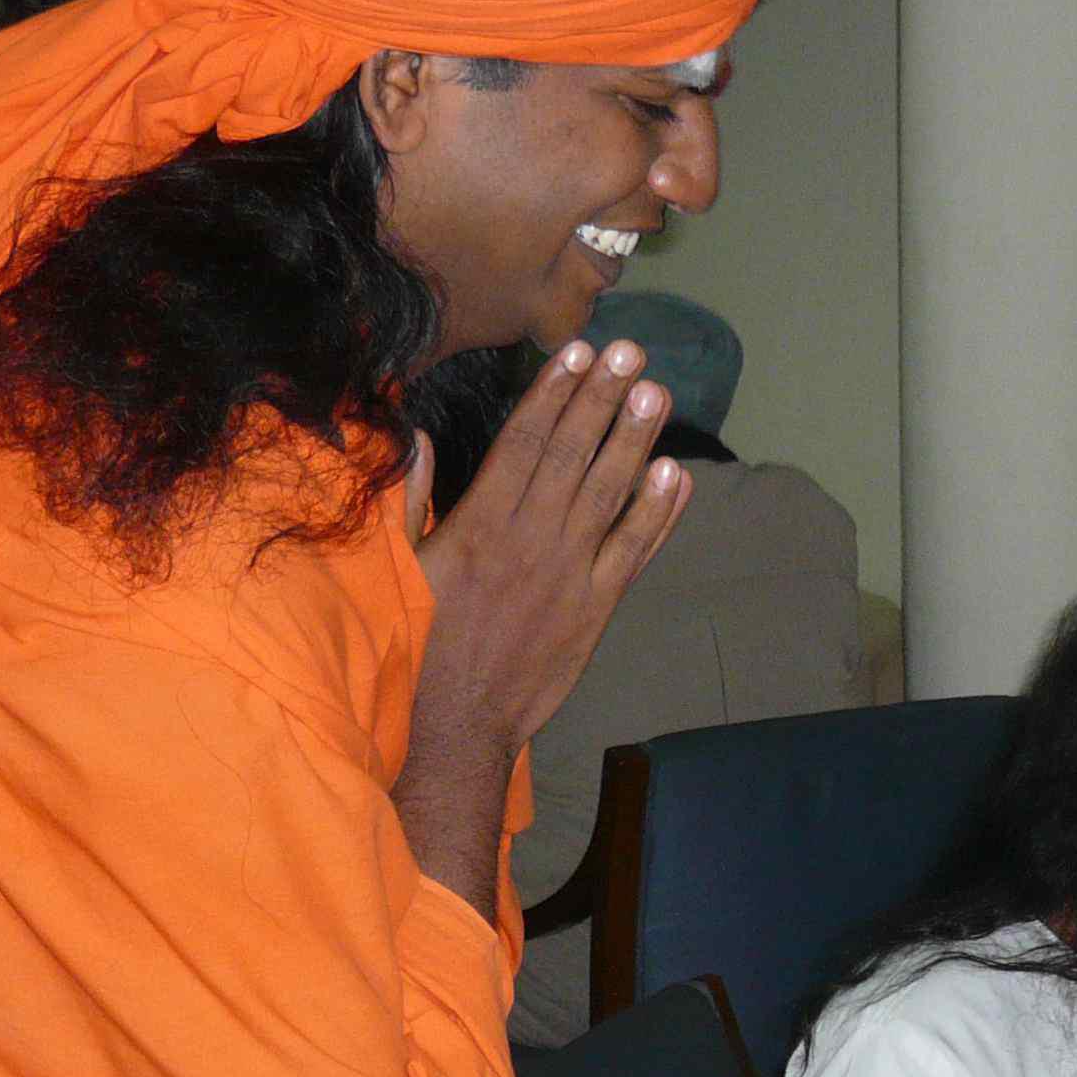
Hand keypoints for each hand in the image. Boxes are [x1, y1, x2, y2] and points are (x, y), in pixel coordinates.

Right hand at [392, 339, 686, 906]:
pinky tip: (674, 475)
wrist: (456, 725)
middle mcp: (529, 541)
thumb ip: (411, 503)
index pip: (524, 443)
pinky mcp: (594, 609)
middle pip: (571, 455)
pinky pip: (632, 552)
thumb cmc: (420, 646)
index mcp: (479, 526)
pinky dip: (656, 514)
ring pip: (607, 494)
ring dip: (634, 441)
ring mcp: (568, 575)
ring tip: (656, 392)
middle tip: (631, 352)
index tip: (577, 352)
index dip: (553, 394)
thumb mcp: (401, 570)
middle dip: (601, 399)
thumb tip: (418, 440)